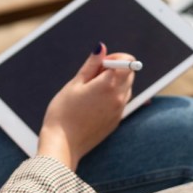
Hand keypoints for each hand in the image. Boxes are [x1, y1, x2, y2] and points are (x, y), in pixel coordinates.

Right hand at [36, 43, 136, 170]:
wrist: (63, 144)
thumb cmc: (63, 112)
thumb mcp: (75, 84)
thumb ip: (91, 65)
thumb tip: (102, 48)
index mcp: (109, 85)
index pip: (127, 61)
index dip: (114, 58)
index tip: (99, 64)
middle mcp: (119, 98)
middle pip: (129, 73)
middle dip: (115, 69)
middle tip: (92, 77)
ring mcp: (119, 111)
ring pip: (126, 88)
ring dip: (114, 83)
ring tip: (91, 92)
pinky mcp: (116, 121)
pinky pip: (120, 102)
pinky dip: (112, 97)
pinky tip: (93, 104)